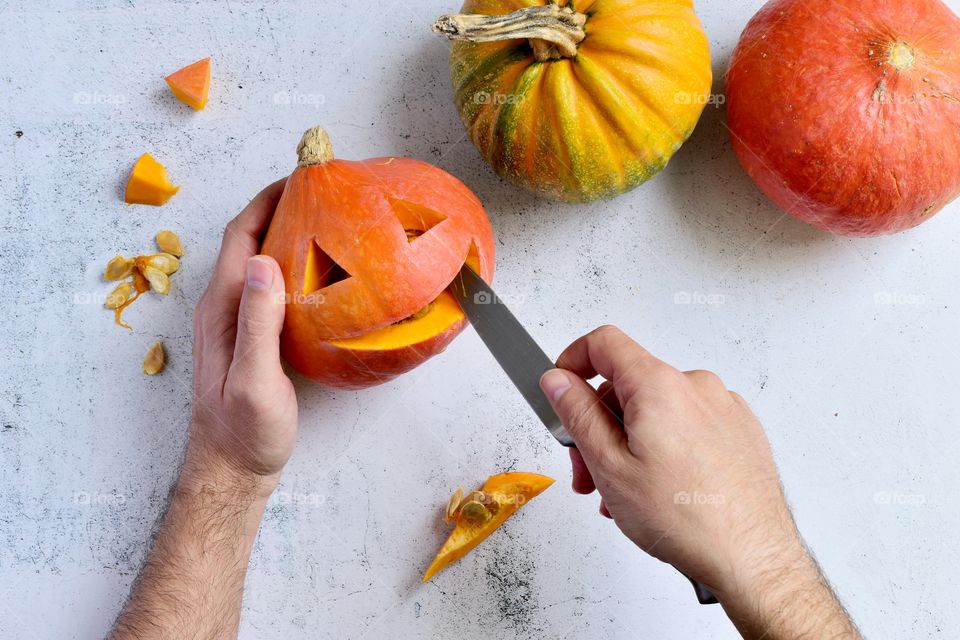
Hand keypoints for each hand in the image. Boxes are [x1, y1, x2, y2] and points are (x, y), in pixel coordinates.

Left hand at [189, 178, 296, 486]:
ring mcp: (233, 320)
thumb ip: (257, 322)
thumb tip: (262, 260)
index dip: (266, 200)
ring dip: (285, 233)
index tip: (300, 179)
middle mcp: (222, 307)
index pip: (239, 236)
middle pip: (247, 240)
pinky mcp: (249, 335)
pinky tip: (317, 273)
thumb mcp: (255, 379)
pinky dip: (290, 264)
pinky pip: (267, 284)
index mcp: (221, 308)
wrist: (232, 468)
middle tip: (321, 194)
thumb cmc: (245, 431)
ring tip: (325, 222)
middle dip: (280, 208)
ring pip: (257, 260)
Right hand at [540, 326, 858, 637]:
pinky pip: (688, 425)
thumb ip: (577, 414)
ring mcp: (723, 408)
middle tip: (587, 470)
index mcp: (660, 385)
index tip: (561, 386)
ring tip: (625, 493)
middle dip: (598, 424)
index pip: (604, 342)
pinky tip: (660, 490)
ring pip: (657, 410)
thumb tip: (557, 381)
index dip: (572, 360)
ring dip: (630, 443)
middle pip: (628, 385)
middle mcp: (696, 386)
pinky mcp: (740, 431)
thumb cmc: (687, 520)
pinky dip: (665, 447)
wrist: (752, 558)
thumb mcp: (608, 466)